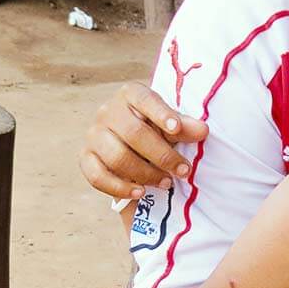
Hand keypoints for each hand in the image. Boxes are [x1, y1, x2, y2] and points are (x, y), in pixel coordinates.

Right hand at [80, 82, 208, 198]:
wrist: (127, 141)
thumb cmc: (154, 128)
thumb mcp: (171, 124)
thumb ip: (185, 127)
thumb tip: (203, 130)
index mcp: (130, 94)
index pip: (145, 99)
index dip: (161, 114)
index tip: (177, 129)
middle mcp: (108, 112)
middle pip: (134, 134)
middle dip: (162, 155)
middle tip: (183, 170)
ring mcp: (94, 135)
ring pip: (117, 157)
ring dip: (145, 174)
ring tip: (166, 183)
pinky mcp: (86, 158)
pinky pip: (98, 176)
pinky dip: (120, 187)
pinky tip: (141, 193)